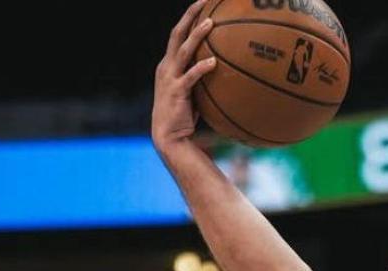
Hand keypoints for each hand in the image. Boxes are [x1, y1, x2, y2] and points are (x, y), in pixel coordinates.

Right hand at [152, 1, 217, 152]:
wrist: (170, 139)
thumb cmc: (183, 118)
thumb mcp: (191, 94)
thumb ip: (201, 80)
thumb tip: (222, 72)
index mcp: (168, 65)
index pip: (177, 35)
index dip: (188, 18)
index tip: (202, 4)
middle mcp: (166, 67)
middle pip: (177, 34)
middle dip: (190, 16)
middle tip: (204, 1)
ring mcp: (170, 78)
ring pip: (183, 50)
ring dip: (197, 36)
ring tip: (211, 23)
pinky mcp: (177, 92)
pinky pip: (191, 77)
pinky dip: (201, 68)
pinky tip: (214, 62)